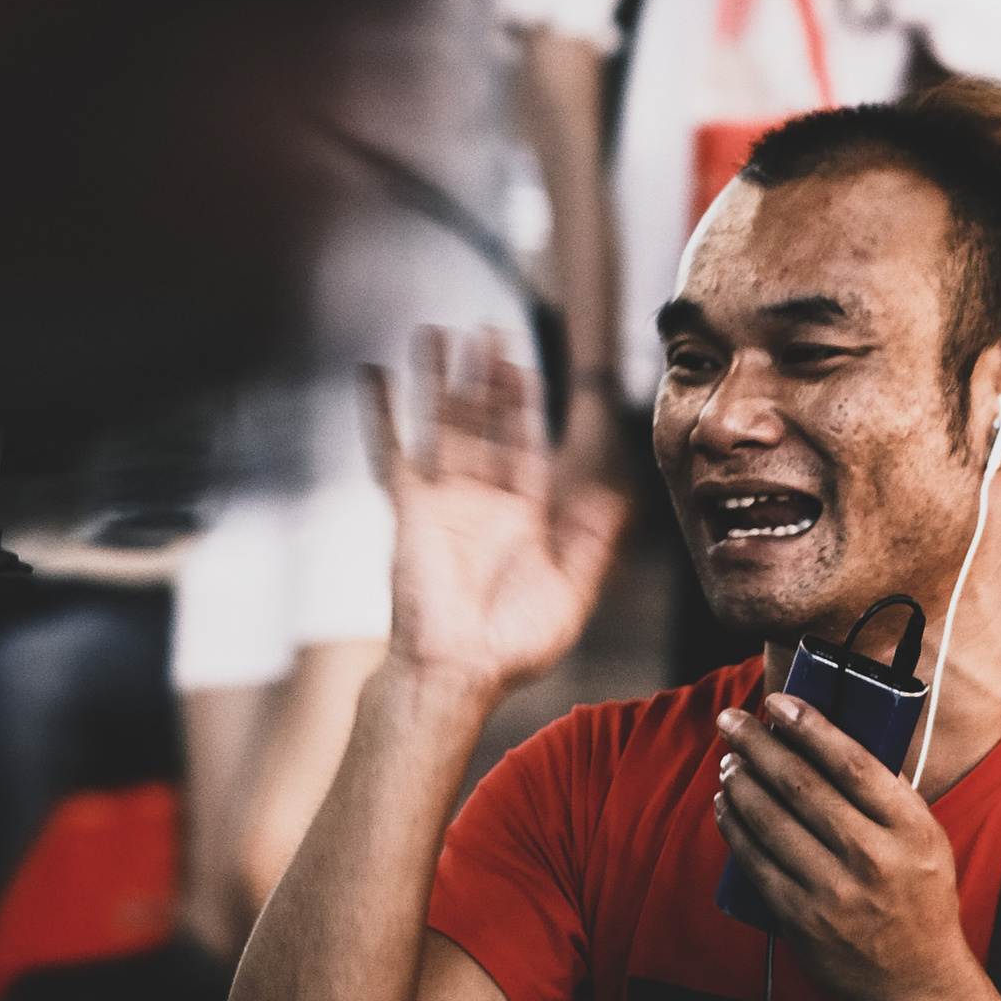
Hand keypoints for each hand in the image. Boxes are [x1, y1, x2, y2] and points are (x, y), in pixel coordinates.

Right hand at [365, 329, 625, 698]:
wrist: (458, 670)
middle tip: (488, 330)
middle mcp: (480, 502)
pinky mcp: (410, 509)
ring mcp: (442, 502)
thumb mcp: (572, 587)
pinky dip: (382, 413)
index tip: (526, 363)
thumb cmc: (514, 644)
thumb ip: (596, 538)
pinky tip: (374, 372)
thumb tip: (626, 492)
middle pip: (483, 424)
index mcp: (520, 517)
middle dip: (486, 377)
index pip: (524, 445)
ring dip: (439, 380)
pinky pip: (392, 452)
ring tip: (438, 332)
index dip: (525, 404)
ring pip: (441, 426)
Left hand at [711, 692, 975, 1000]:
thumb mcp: (928, 840)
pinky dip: (735, 828)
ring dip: (741, 784)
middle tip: (733, 721)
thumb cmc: (920, 900)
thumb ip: (890, 795)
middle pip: (802, 786)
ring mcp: (834, 891)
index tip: (777, 703)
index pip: (852, 763)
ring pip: (772, 821)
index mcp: (911, 829)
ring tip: (728, 761)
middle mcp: (873, 857)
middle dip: (759, 746)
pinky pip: (756, 862)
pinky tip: (725, 806)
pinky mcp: (802, 919)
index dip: (808, 727)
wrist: (917, 980)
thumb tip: (833, 740)